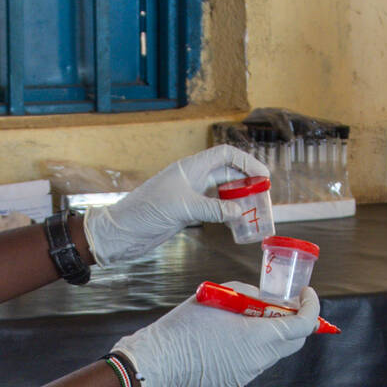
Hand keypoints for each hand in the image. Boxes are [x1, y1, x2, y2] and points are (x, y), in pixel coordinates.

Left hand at [82, 146, 269, 263]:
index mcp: (190, 168)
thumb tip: (240, 213)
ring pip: (221, 192)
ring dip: (239, 199)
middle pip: (227, 172)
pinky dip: (227, 214)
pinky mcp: (186, 212)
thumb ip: (214, 209)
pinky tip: (236, 223)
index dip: (246, 161)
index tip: (263, 176)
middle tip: (264, 196)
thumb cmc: (146, 212)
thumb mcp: (183, 208)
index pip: (225, 155)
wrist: (122, 232)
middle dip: (246, 181)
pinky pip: (213, 209)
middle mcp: (192, 178)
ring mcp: (189, 195)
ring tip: (255, 211)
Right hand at [110, 282, 320, 386]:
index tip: (307, 294)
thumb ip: (249, 295)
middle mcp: (259, 360)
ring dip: (272, 335)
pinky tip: (230, 338)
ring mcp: (248, 374)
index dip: (312, 307)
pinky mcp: (236, 382)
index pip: (303, 325)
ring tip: (248, 319)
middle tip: (283, 306)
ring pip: (274, 353)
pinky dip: (254, 348)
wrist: (159, 359)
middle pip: (294, 342)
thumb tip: (264, 300)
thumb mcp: (220, 295)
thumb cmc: (185, 324)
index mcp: (258, 337)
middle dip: (296, 322)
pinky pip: (255, 363)